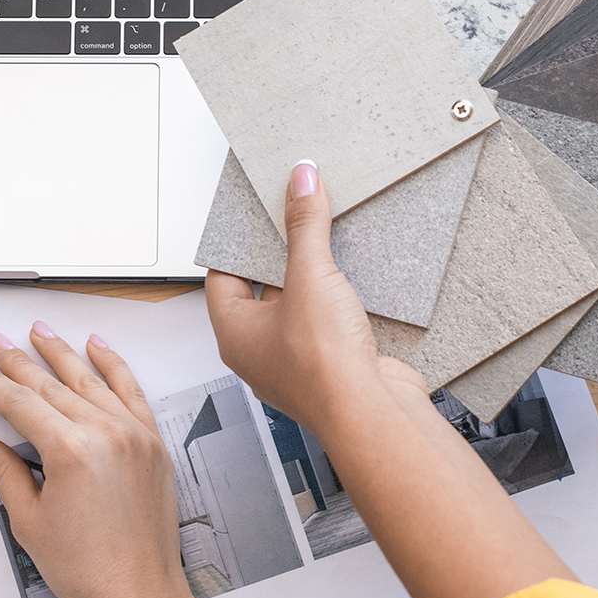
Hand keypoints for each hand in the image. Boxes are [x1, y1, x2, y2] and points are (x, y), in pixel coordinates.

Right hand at [0, 323, 197, 597]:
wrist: (139, 594)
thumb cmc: (87, 568)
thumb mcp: (29, 521)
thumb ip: (6, 473)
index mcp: (70, 450)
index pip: (22, 404)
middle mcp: (105, 433)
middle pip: (52, 385)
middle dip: (20, 363)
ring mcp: (133, 434)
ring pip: (90, 379)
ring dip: (63, 353)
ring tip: (41, 332)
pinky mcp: (152, 443)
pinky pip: (130, 391)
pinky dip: (113, 365)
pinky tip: (98, 348)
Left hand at [206, 161, 424, 439]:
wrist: (374, 415)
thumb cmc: (325, 366)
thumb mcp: (310, 277)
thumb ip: (304, 226)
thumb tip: (300, 182)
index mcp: (235, 334)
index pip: (222, 276)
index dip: (237, 243)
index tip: (252, 215)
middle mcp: (260, 353)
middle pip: (261, 290)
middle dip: (279, 256)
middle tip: (291, 219)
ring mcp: (296, 363)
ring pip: (297, 307)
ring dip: (311, 279)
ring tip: (324, 241)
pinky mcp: (332, 368)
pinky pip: (327, 324)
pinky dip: (336, 301)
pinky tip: (352, 279)